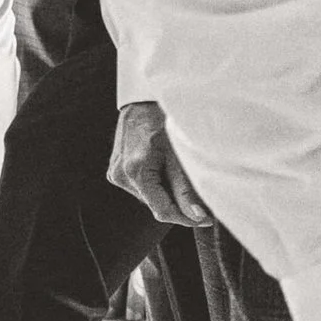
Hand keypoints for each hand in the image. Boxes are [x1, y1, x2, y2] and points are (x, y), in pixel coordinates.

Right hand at [108, 100, 210, 227]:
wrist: (142, 102)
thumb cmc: (162, 121)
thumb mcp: (179, 155)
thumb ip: (186, 189)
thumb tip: (197, 217)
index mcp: (135, 171)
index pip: (162, 211)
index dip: (186, 218)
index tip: (205, 218)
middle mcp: (120, 176)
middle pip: (156, 205)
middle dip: (177, 202)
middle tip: (195, 186)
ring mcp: (115, 174)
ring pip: (149, 198)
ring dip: (166, 192)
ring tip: (175, 169)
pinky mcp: (115, 172)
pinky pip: (141, 188)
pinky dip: (156, 184)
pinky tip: (161, 167)